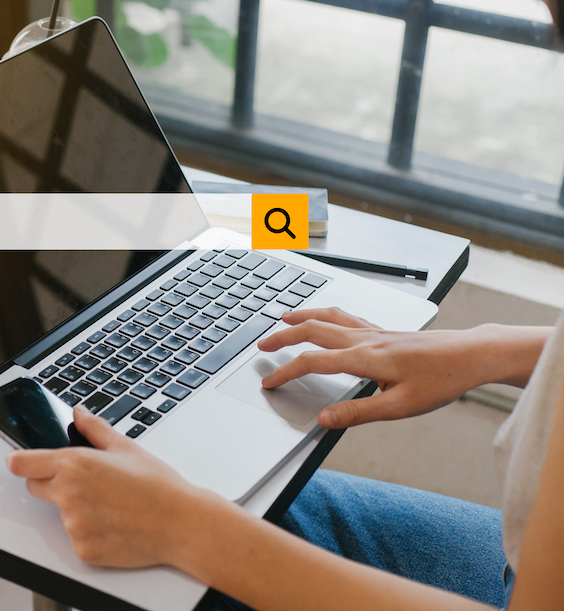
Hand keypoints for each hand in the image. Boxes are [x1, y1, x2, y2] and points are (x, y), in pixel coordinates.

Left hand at [6, 406, 203, 567]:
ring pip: (59, 513)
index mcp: (74, 465)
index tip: (17, 460)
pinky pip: (75, 537)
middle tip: (85, 481)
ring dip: (74, 508)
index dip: (18, 460)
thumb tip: (78, 413)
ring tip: (110, 504)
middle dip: (50, 482)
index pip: (21, 463)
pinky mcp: (82, 548)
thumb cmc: (158, 486)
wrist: (181, 523)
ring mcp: (74, 525)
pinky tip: (113, 523)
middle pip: (35, 486)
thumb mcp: (125, 447)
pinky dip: (89, 531)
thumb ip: (94, 429)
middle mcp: (68, 495)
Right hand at [256, 308, 503, 428]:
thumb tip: (324, 419)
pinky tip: (325, 318)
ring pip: (328, 317)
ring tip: (284, 317)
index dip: (285, 372)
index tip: (268, 383)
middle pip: (312, 331)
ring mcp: (374, 332)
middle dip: (282, 336)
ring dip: (302, 317)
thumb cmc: (442, 380)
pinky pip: (345, 316)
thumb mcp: (400, 406)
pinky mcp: (384, 331)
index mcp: (364, 358)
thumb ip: (358, 413)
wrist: (471, 355)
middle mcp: (365, 340)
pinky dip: (325, 314)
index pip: (311, 362)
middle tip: (262, 345)